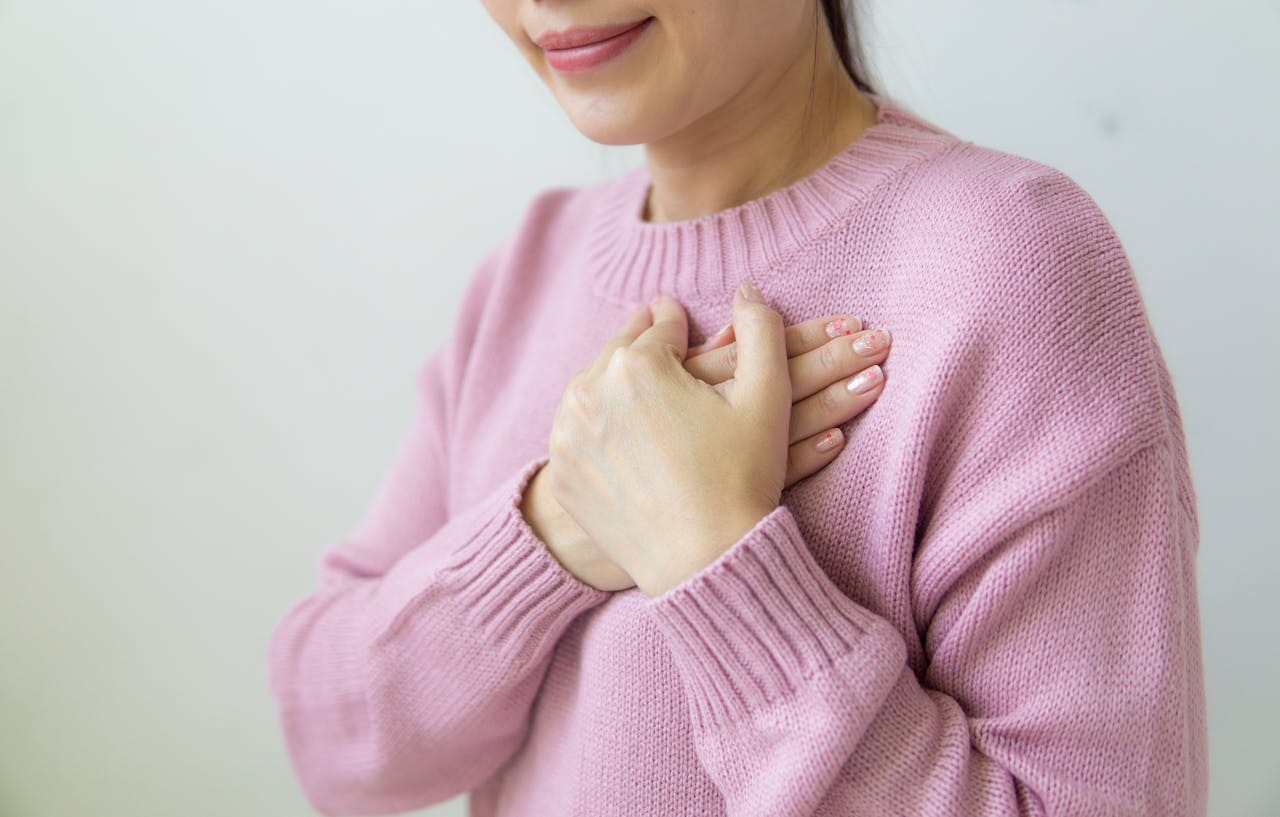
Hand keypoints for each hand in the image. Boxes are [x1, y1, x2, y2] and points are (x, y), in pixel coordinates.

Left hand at [545, 281, 845, 597]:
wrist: (705, 561)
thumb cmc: (742, 479)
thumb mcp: (766, 397)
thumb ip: (761, 330)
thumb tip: (746, 290)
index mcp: (637, 362)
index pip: (660, 326)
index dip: (676, 320)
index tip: (674, 314)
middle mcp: (591, 390)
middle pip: (619, 352)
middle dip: (639, 343)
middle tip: (649, 331)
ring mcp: (569, 434)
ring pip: (592, 388)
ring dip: (611, 378)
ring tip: (632, 377)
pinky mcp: (563, 472)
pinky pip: (576, 432)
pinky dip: (593, 423)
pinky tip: (614, 425)